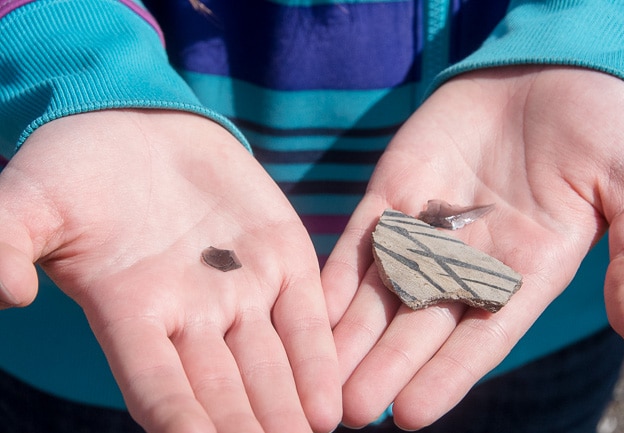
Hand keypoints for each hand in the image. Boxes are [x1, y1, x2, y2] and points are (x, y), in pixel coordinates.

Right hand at [0, 110, 340, 432]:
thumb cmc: (76, 168)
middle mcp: (191, 314)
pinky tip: (330, 406)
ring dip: (287, 409)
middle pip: (223, 391)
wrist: (140, 125)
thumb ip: (7, 244)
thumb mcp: (30, 201)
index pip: (157, 387)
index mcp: (131, 312)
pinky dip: (317, 358)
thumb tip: (7, 294)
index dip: (180, 421)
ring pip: (269, 364)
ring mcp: (241, 288)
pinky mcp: (281, 257)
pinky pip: (303, 316)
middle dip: (247, 429)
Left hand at [322, 66, 623, 428]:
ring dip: (351, 334)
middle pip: (421, 325)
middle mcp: (469, 260)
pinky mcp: (393, 194)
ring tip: (322, 377)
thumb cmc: (600, 123)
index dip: (448, 376)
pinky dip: (336, 276)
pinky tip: (310, 309)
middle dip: (386, 366)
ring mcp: (425, 228)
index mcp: (526, 269)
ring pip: (382, 292)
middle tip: (352, 411)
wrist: (545, 69)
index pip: (481, 336)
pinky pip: (360, 242)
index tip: (412, 413)